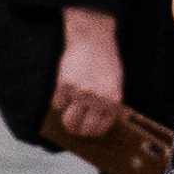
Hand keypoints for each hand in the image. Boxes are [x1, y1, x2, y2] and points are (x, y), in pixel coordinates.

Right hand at [52, 6, 125, 142]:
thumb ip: (107, 103)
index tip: (87, 131)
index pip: (100, 128)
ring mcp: (80, 94)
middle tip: (75, 127)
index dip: (92, 132)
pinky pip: (57, 104)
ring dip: (67, 121)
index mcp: (113, 101)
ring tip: (67, 116)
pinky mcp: (64, 85)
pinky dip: (59, 103)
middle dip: (78, 130)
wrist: (93, 40)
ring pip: (68, 120)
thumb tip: (94, 123)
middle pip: (83, 129)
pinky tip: (63, 97)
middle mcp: (97, 100)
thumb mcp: (115, 84)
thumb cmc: (106, 62)